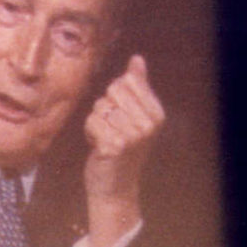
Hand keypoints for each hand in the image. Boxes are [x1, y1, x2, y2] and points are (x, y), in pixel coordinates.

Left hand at [80, 55, 166, 246]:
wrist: (115, 187)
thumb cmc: (121, 148)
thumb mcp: (133, 115)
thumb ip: (137, 86)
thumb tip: (137, 59)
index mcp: (156, 114)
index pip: (126, 81)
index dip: (116, 96)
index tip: (121, 116)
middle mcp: (148, 124)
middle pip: (112, 91)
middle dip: (105, 108)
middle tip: (112, 129)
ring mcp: (133, 136)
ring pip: (100, 106)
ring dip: (97, 122)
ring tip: (106, 139)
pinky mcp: (114, 146)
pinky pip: (91, 121)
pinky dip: (90, 132)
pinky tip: (99, 147)